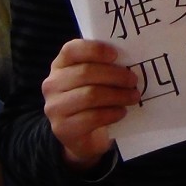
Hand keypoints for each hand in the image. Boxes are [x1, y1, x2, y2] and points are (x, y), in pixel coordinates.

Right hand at [42, 39, 139, 169]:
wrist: (81, 135)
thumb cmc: (92, 100)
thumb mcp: (94, 80)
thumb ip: (103, 67)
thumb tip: (129, 61)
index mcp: (60, 65)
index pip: (71, 50)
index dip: (94, 49)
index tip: (116, 54)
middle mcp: (52, 84)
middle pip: (86, 73)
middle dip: (115, 75)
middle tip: (133, 80)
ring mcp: (55, 107)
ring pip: (90, 95)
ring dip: (118, 95)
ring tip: (133, 97)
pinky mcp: (63, 128)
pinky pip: (92, 117)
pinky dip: (112, 113)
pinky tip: (122, 112)